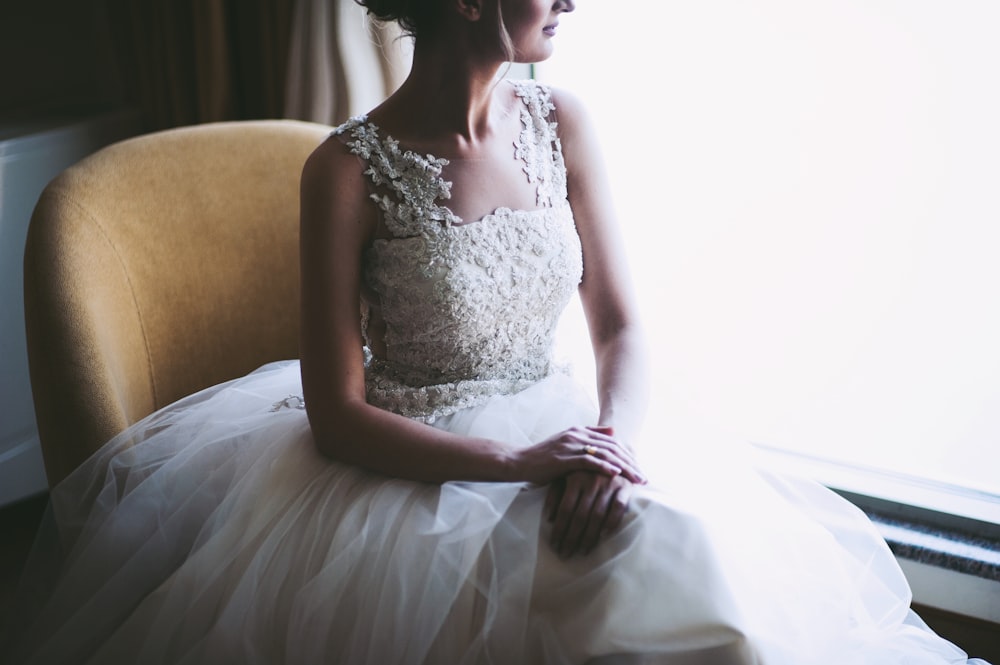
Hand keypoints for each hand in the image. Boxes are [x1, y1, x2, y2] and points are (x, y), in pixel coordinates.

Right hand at [512, 426, 645, 485]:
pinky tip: (615, 474)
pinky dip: (603, 467)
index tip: (640, 469)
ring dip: (623, 468)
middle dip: (630, 463)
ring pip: (604, 454)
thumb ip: (589, 435)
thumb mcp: (567, 444)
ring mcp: (570, 445)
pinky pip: (588, 461)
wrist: (520, 462)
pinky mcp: (563, 458)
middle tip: (643, 478)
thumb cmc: (544, 457)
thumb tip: (613, 431)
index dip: (628, 455)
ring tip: (636, 479)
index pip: (611, 442)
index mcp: (579, 430)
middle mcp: (577, 434)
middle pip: (612, 447)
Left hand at [545, 470, 633, 558]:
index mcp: (575, 477)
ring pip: (597, 515)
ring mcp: (608, 483)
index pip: (565, 509)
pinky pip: (617, 508)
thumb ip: (557, 495)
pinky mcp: (624, 487)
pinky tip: (603, 536)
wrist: (614, 458)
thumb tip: (549, 518)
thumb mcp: (567, 478)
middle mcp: (591, 480)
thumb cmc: (585, 472)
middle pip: (580, 515)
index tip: (555, 545)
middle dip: (571, 537)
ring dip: (589, 537)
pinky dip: (611, 523)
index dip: (559, 529)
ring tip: (582, 551)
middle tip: (565, 554)